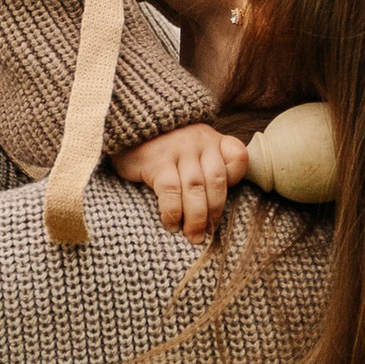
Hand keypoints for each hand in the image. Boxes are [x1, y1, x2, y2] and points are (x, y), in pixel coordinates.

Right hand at [113, 118, 250, 241]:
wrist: (127, 127)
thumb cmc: (162, 147)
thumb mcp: (190, 149)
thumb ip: (207, 167)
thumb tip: (213, 210)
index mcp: (212, 140)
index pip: (237, 157)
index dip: (235, 180)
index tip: (219, 199)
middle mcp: (199, 142)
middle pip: (216, 181)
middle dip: (213, 212)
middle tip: (206, 233)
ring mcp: (178, 150)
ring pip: (195, 188)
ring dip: (195, 218)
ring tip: (192, 236)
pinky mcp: (157, 161)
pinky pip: (170, 190)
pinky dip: (173, 211)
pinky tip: (171, 224)